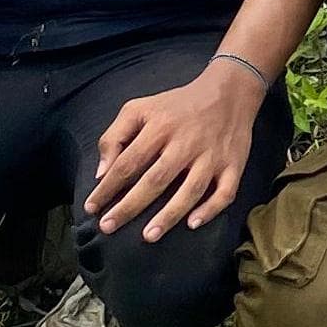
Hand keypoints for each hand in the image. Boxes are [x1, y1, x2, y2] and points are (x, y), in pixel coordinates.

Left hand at [86, 57, 265, 238]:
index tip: (92, 207)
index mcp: (161, 127)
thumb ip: (116, 136)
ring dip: (169, 215)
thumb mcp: (140, 108)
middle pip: (156, 180)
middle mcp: (186, 142)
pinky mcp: (234, 164)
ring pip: (190, 190)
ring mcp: (212, 155)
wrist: (229, 91)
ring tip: (148, 236)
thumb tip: (103, 173)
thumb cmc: (178, 105)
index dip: (108, 187)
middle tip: (109, 226)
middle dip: (130, 206)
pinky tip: (193, 223)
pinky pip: (225, 192)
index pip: (129, 162)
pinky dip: (210, 210)